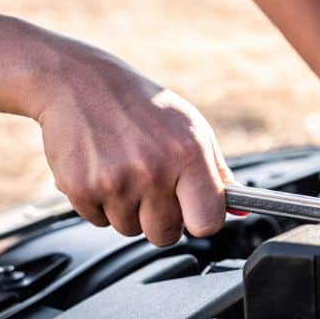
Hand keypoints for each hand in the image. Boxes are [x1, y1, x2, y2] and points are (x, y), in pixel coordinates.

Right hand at [36, 45, 230, 245]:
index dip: (201, 221)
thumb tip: (240, 211)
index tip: (195, 212)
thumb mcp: (192, 130)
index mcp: (188, 154)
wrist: (79, 83)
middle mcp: (153, 170)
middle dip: (161, 218)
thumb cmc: (144, 108)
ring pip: (130, 229)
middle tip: (153, 185)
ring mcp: (115, 181)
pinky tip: (102, 170)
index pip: (207, 223)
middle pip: (165, 235)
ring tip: (125, 171)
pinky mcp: (81, 188)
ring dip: (129, 210)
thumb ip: (217, 174)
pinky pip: (99, 221)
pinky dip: (100, 203)